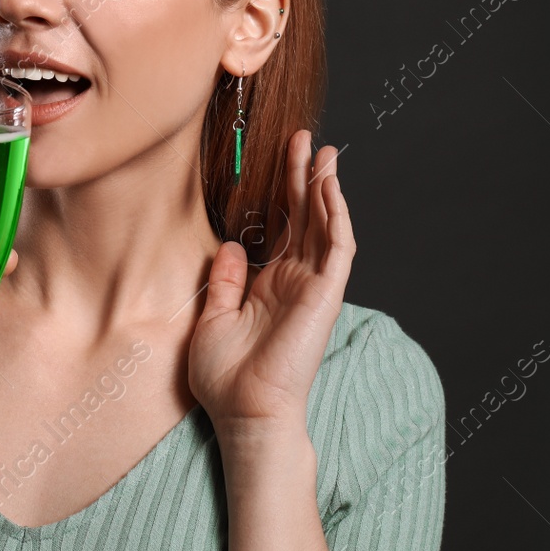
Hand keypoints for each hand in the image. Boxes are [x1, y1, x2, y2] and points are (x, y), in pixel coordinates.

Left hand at [188, 131, 354, 431]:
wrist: (244, 411)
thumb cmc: (226, 377)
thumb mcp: (212, 317)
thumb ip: (224, 279)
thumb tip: (229, 244)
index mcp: (269, 285)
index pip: (282, 227)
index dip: (283, 192)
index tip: (279, 157)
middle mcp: (295, 281)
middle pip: (306, 217)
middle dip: (306, 177)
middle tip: (305, 139)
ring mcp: (313, 287)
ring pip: (326, 226)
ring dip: (326, 188)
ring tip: (324, 153)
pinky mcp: (326, 295)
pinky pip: (337, 248)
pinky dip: (336, 216)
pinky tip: (330, 189)